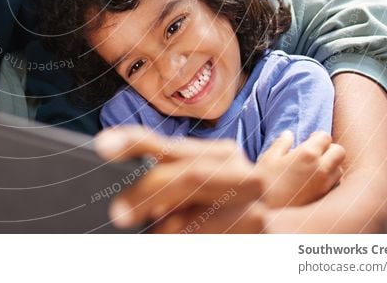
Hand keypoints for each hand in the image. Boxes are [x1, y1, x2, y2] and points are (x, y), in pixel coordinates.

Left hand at [95, 126, 265, 232]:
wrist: (284, 224)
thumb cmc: (227, 204)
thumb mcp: (200, 183)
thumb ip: (170, 179)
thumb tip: (125, 197)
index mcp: (216, 153)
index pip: (167, 143)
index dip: (134, 142)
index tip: (102, 145)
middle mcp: (237, 169)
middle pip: (187, 175)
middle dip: (147, 194)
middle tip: (118, 214)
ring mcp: (252, 199)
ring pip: (195, 215)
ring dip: (167, 231)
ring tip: (156, 236)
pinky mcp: (259, 227)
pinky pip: (208, 239)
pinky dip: (185, 243)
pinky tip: (178, 243)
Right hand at [255, 131, 344, 208]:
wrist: (267, 212)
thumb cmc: (264, 182)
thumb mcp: (268, 158)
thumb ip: (281, 144)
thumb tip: (288, 134)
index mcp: (307, 154)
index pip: (325, 137)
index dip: (318, 137)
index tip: (310, 140)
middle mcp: (321, 168)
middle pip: (339, 151)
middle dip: (330, 149)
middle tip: (316, 152)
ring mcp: (325, 184)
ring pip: (339, 169)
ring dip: (331, 165)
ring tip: (315, 168)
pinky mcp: (324, 198)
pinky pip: (335, 185)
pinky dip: (330, 180)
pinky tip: (315, 182)